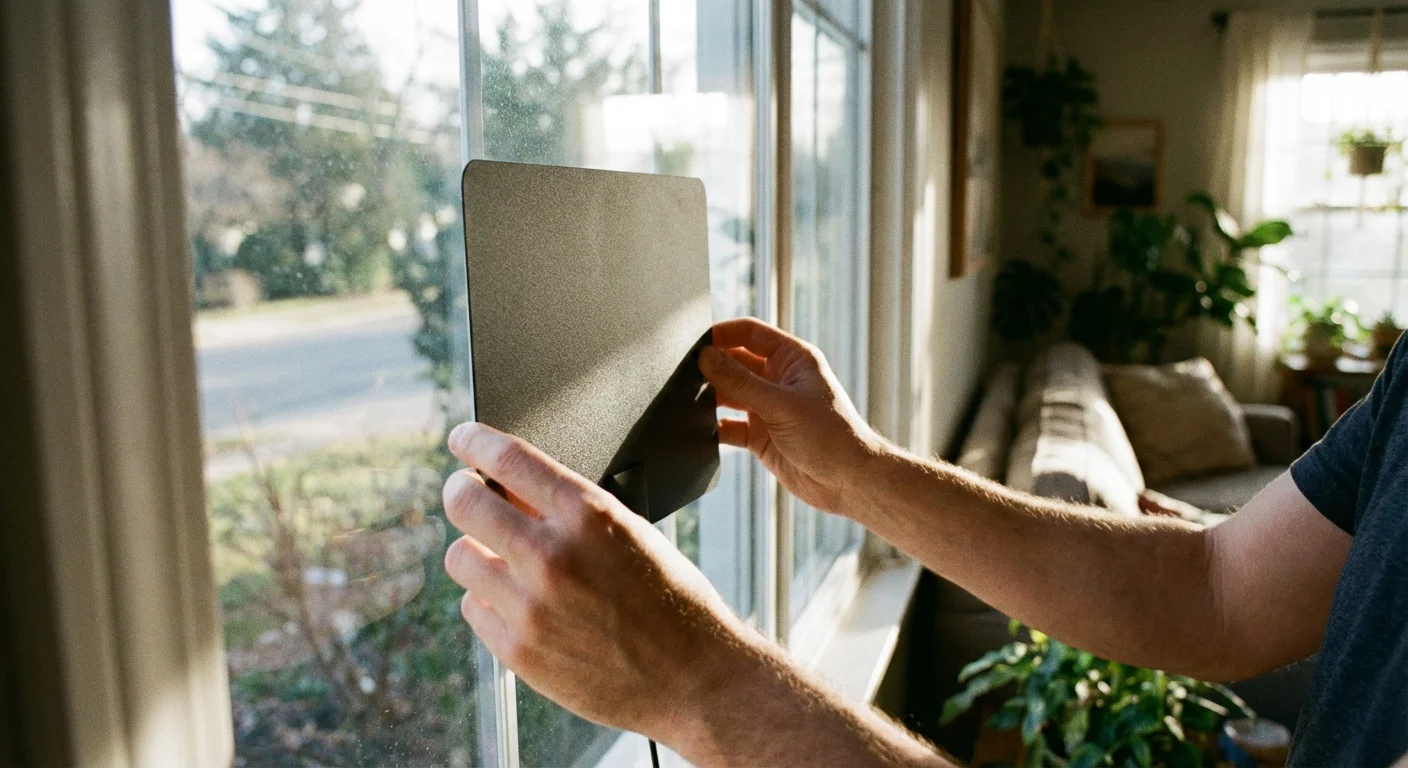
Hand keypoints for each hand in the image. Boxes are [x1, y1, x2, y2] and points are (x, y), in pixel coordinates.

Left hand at [440, 423, 754, 741]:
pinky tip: (517, 601)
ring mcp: (530, 607)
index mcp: (589, 514)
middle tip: (464, 492)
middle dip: (460, 490)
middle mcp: (553, 555)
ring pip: (460, 556)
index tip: (462, 438)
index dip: (473, 440)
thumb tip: (511, 487)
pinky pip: (473, 607)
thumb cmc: (672, 599)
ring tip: (499, 556)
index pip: (506, 457)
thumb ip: (571, 510)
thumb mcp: (631, 533)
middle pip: (463, 501)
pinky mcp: (519, 651)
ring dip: (475, 549)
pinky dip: (488, 599)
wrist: (696, 677)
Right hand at [699, 317, 887, 514]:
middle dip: (711, 367)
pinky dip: (714, 427)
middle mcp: (778, 379)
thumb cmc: (832, 437)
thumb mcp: (782, 405)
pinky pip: (729, 426)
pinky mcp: (760, 436)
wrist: (849, 483)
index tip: (694, 341)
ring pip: (728, 394)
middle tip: (683, 373)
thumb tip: (706, 357)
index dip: (722, 333)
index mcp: (792, 359)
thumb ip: (741, 382)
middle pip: (734, 363)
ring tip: (686, 401)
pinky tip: (699, 430)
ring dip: (710, 398)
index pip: (749, 333)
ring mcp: (767, 407)